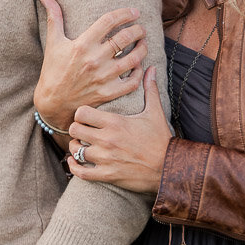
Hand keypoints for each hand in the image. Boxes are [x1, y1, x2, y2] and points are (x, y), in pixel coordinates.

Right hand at [35, 0, 147, 129]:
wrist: (52, 103)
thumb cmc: (53, 70)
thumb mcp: (53, 43)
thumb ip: (54, 17)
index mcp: (83, 44)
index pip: (109, 21)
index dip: (125, 13)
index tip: (134, 12)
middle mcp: (95, 59)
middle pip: (125, 38)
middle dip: (138, 30)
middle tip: (141, 28)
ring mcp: (103, 77)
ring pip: (134, 58)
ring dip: (142, 48)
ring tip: (143, 43)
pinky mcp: (108, 93)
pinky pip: (132, 82)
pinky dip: (139, 72)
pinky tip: (139, 65)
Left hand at [67, 66, 170, 192]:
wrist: (169, 167)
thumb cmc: (161, 139)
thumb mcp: (155, 112)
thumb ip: (150, 89)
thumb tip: (152, 69)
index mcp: (115, 122)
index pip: (81, 113)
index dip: (81, 114)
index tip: (86, 117)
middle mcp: (107, 139)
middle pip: (74, 130)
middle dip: (76, 129)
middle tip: (82, 131)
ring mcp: (106, 158)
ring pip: (76, 151)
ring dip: (76, 148)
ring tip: (81, 146)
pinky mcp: (107, 175)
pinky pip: (81, 172)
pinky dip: (75, 167)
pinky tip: (76, 162)